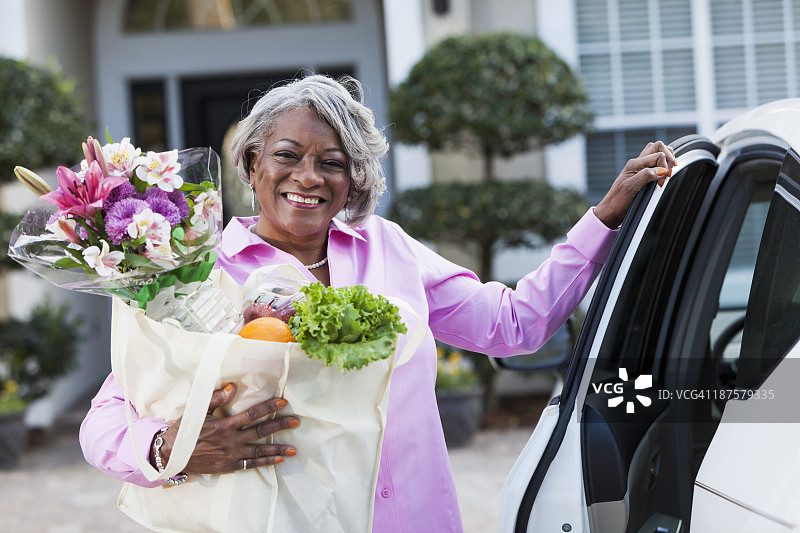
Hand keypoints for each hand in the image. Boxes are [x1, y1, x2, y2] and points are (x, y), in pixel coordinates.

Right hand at [155, 383, 297, 473]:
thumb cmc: (186, 430)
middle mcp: (231, 440)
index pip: (252, 414)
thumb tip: (233, 386)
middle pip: (260, 432)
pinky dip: (265, 462)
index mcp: (225, 425)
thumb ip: (217, 398)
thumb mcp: (199, 411)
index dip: (268, 408)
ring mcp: (231, 455)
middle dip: (280, 426)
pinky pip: (250, 465)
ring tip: (294, 449)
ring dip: (278, 449)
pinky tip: (279, 460)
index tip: (283, 403)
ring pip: (259, 451)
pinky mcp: (228, 466)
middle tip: (296, 422)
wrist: (171, 454)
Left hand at [594, 141, 677, 228]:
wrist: (611, 211)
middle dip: (668, 158)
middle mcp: (637, 163)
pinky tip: (663, 176)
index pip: (658, 154)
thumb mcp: (631, 188)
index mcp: (634, 164)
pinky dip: (663, 166)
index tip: (661, 182)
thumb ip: (646, 176)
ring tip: (666, 174)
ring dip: (666, 160)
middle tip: (667, 174)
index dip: (665, 167)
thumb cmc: (618, 201)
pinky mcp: (642, 174)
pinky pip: (655, 162)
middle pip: (659, 147)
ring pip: (658, 152)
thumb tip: (661, 170)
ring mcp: (640, 167)